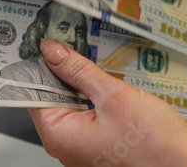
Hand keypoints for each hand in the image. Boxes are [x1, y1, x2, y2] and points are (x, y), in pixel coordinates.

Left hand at [28, 39, 186, 166]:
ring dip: (79, 82)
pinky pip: (85, 114)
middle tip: (70, 40)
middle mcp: (63, 143)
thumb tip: (51, 51)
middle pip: (51, 97)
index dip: (38, 64)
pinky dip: (91, 96)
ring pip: (70, 104)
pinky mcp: (96, 144)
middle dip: (61, 70)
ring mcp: (80, 146)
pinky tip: (103, 80)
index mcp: (58, 134)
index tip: (45, 40)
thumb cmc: (154, 144)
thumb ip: (79, 71)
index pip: (32, 92)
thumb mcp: (114, 96)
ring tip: (88, 56)